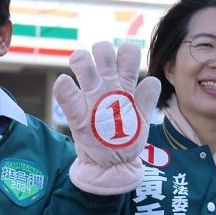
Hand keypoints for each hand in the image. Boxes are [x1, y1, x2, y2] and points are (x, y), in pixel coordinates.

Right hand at [53, 41, 161, 194]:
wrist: (112, 164)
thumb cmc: (126, 138)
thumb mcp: (142, 120)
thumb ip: (146, 99)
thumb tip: (152, 80)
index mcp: (125, 85)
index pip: (127, 53)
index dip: (126, 51)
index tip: (125, 64)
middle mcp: (107, 85)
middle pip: (102, 50)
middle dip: (101, 51)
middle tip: (103, 70)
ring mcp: (90, 97)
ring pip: (82, 61)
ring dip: (81, 61)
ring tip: (83, 76)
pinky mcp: (75, 113)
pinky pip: (66, 93)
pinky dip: (64, 86)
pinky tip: (67, 86)